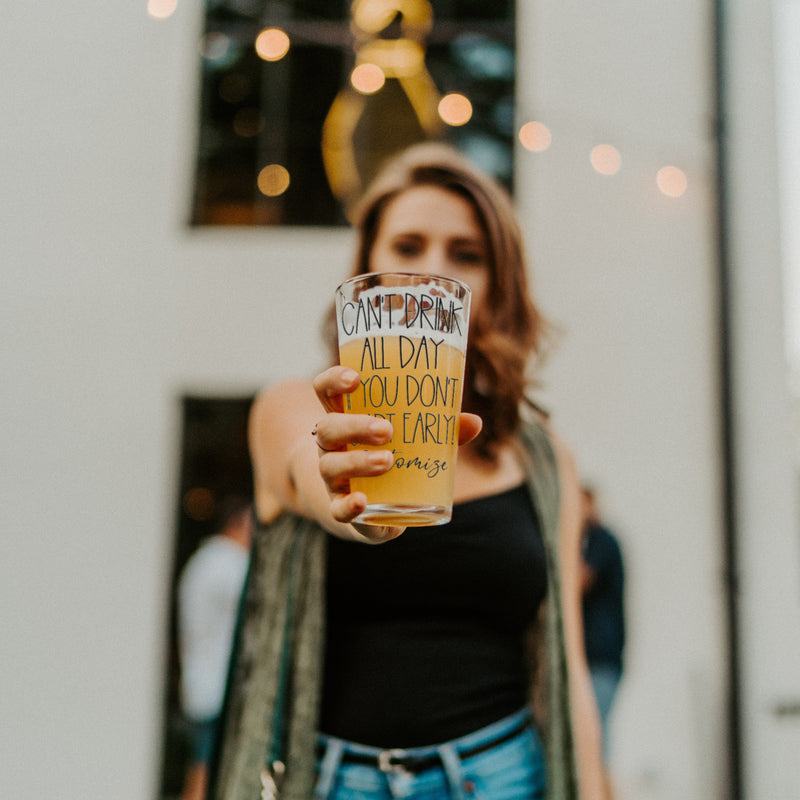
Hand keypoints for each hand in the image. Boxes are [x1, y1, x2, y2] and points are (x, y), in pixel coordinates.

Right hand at [311, 366, 481, 541]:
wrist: (374, 507)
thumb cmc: (394, 456)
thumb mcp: (413, 439)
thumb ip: (441, 429)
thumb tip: (474, 422)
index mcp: (345, 417)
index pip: (326, 391)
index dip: (334, 380)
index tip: (356, 378)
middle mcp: (332, 446)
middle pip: (327, 427)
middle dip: (355, 426)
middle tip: (386, 429)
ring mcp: (332, 477)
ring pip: (331, 465)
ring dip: (358, 462)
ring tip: (388, 461)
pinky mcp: (342, 508)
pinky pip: (337, 509)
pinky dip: (348, 506)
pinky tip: (362, 501)